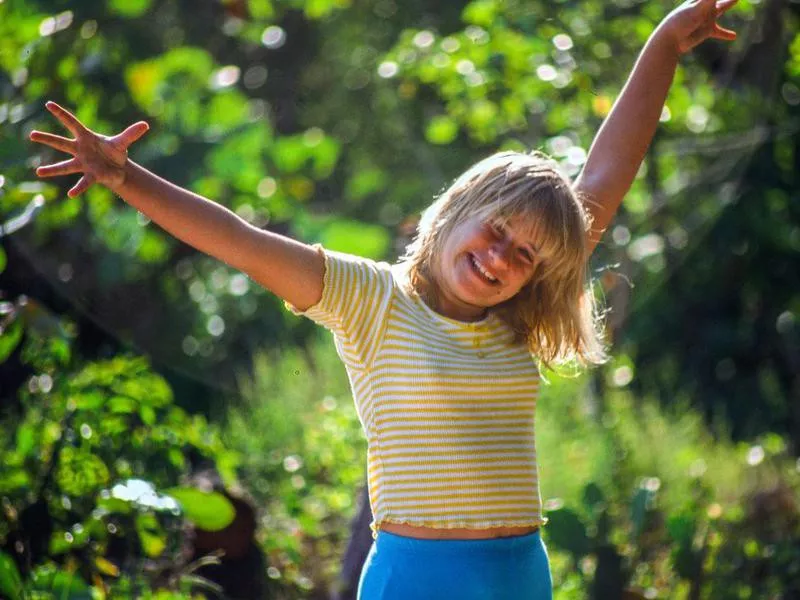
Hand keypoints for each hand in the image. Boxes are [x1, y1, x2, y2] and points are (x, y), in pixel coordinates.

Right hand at [30, 102, 148, 196]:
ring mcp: (83, 163)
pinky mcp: (91, 175)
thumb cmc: (114, 152)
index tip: (48, 104)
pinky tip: (71, 195)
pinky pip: (83, 182)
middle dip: (47, 139)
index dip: (61, 114)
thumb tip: (145, 125)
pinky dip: (78, 188)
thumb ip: (131, 134)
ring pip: (65, 166)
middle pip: (61, 143)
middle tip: (31, 135)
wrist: (118, 168)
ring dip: (52, 169)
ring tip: (39, 172)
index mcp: (86, 138)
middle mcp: (80, 150)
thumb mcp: (122, 142)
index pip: (71, 123)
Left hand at [662, 0, 737, 54]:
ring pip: (721, 9)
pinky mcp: (707, 31)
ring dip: (728, 4)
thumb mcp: (697, 9)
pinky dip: (726, 34)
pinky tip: (734, 36)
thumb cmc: (681, 22)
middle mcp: (705, 6)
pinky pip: (719, 32)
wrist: (671, 40)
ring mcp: (707, 18)